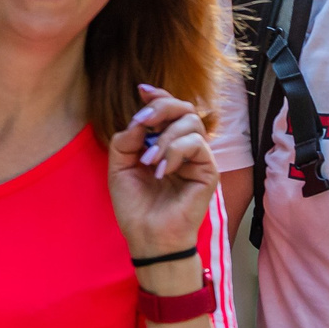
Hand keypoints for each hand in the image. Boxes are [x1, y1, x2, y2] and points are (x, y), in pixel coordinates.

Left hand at [109, 85, 217, 258]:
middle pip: (184, 108)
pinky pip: (197, 145)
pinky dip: (175, 152)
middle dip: (162, 107)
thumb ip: (126, 139)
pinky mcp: (208, 171)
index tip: (142, 91)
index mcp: (164, 143)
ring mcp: (198, 158)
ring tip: (148, 161)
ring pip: (191, 123)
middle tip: (143, 122)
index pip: (169, 110)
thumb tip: (140, 121)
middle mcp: (183, 147)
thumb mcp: (119, 167)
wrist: (147, 236)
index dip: (159, 96)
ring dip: (165, 137)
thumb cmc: (135, 206)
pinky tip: (162, 172)